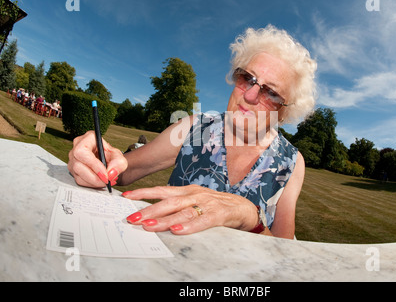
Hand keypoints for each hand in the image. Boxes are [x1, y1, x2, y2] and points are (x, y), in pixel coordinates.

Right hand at [68, 131, 127, 187]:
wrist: (109, 163)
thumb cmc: (112, 157)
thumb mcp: (119, 158)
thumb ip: (118, 164)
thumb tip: (111, 174)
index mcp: (88, 138)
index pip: (82, 151)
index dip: (93, 164)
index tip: (105, 174)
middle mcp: (77, 147)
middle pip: (78, 165)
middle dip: (94, 177)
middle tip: (106, 181)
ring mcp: (73, 159)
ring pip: (78, 175)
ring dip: (94, 182)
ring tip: (106, 181)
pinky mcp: (72, 170)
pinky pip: (79, 180)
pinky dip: (91, 184)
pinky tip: (100, 182)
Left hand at [123, 185, 259, 234]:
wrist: (244, 208)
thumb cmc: (216, 206)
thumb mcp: (195, 201)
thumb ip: (178, 206)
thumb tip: (154, 214)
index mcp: (188, 191)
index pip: (162, 190)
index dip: (144, 193)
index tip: (126, 197)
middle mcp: (195, 194)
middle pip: (168, 202)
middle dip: (148, 209)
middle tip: (132, 218)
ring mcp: (207, 203)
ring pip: (182, 211)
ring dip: (164, 219)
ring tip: (149, 225)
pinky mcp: (219, 214)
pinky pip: (203, 220)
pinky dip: (190, 225)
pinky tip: (178, 230)